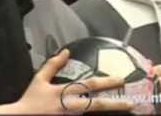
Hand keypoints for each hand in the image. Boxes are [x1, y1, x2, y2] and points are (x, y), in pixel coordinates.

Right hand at [11, 49, 133, 113]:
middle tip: (130, 103)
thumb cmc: (29, 100)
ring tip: (124, 111)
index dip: (106, 81)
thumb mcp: (39, 79)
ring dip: (108, 113)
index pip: (89, 85)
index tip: (121, 79)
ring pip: (92, 115)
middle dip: (115, 103)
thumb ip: (53, 65)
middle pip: (96, 104)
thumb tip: (66, 52)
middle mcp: (69, 106)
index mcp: (63, 92)